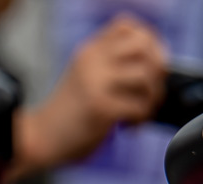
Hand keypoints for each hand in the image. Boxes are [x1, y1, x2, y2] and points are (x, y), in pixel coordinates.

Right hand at [8, 14, 167, 181]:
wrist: (42, 138)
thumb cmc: (73, 113)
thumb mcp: (91, 77)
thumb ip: (115, 65)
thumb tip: (160, 63)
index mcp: (91, 50)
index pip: (128, 26)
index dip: (150, 44)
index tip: (149, 69)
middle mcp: (92, 60)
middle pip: (143, 45)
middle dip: (158, 69)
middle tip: (148, 91)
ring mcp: (95, 82)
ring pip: (146, 75)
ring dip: (152, 99)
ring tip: (138, 112)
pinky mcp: (100, 107)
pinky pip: (140, 106)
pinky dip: (141, 120)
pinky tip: (127, 126)